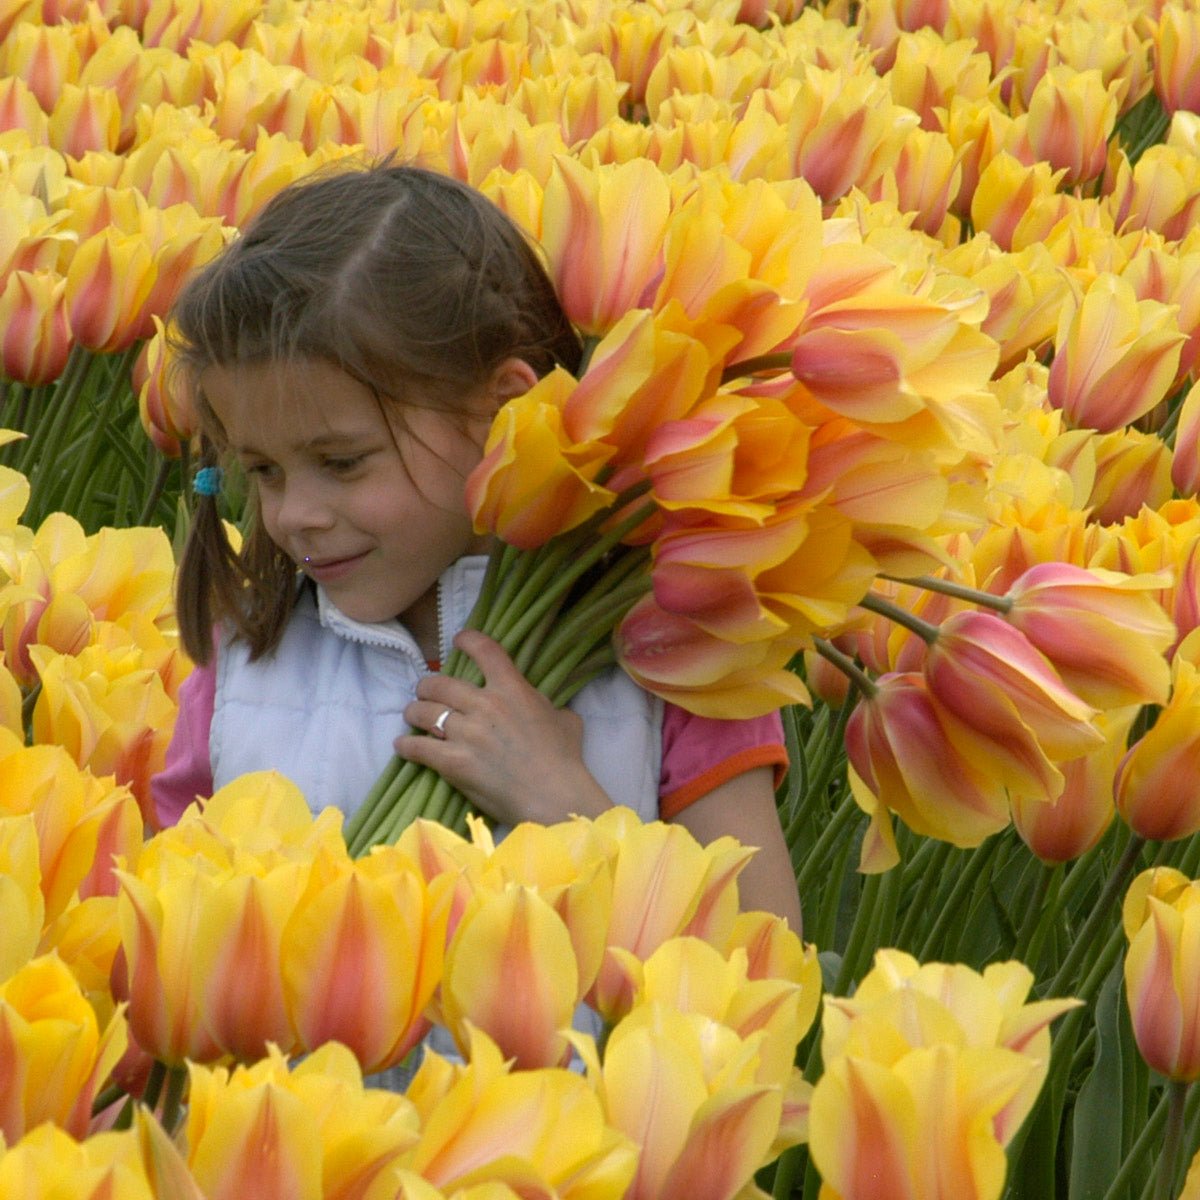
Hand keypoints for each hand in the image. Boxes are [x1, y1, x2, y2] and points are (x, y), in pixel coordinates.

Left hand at [395, 630, 611, 825]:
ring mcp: (466, 733)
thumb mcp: (564, 719)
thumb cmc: (564, 759)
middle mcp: (484, 705)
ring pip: (423, 711)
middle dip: (427, 686)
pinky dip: (407, 745)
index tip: (458, 641)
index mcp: (512, 689)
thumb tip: (543, 707)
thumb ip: (545, 705)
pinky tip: (404, 745)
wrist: (553, 796)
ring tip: (413, 716)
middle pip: (439, 683)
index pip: (484, 651)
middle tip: (426, 692)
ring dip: (414, 712)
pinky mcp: (452, 762)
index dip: (467, 640)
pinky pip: (417, 747)